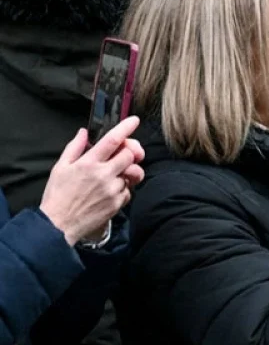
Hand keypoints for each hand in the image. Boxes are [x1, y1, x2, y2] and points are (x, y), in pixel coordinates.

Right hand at [38, 117, 145, 245]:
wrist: (58, 224)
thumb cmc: (57, 195)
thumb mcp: (60, 167)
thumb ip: (74, 148)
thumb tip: (84, 132)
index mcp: (88, 163)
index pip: (113, 140)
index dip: (126, 128)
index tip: (134, 120)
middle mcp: (103, 175)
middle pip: (130, 155)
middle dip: (129, 153)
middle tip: (122, 155)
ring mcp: (112, 190)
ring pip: (132, 174)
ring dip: (126, 173)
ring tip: (112, 177)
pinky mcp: (117, 203)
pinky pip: (129, 191)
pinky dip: (123, 189)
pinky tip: (109, 192)